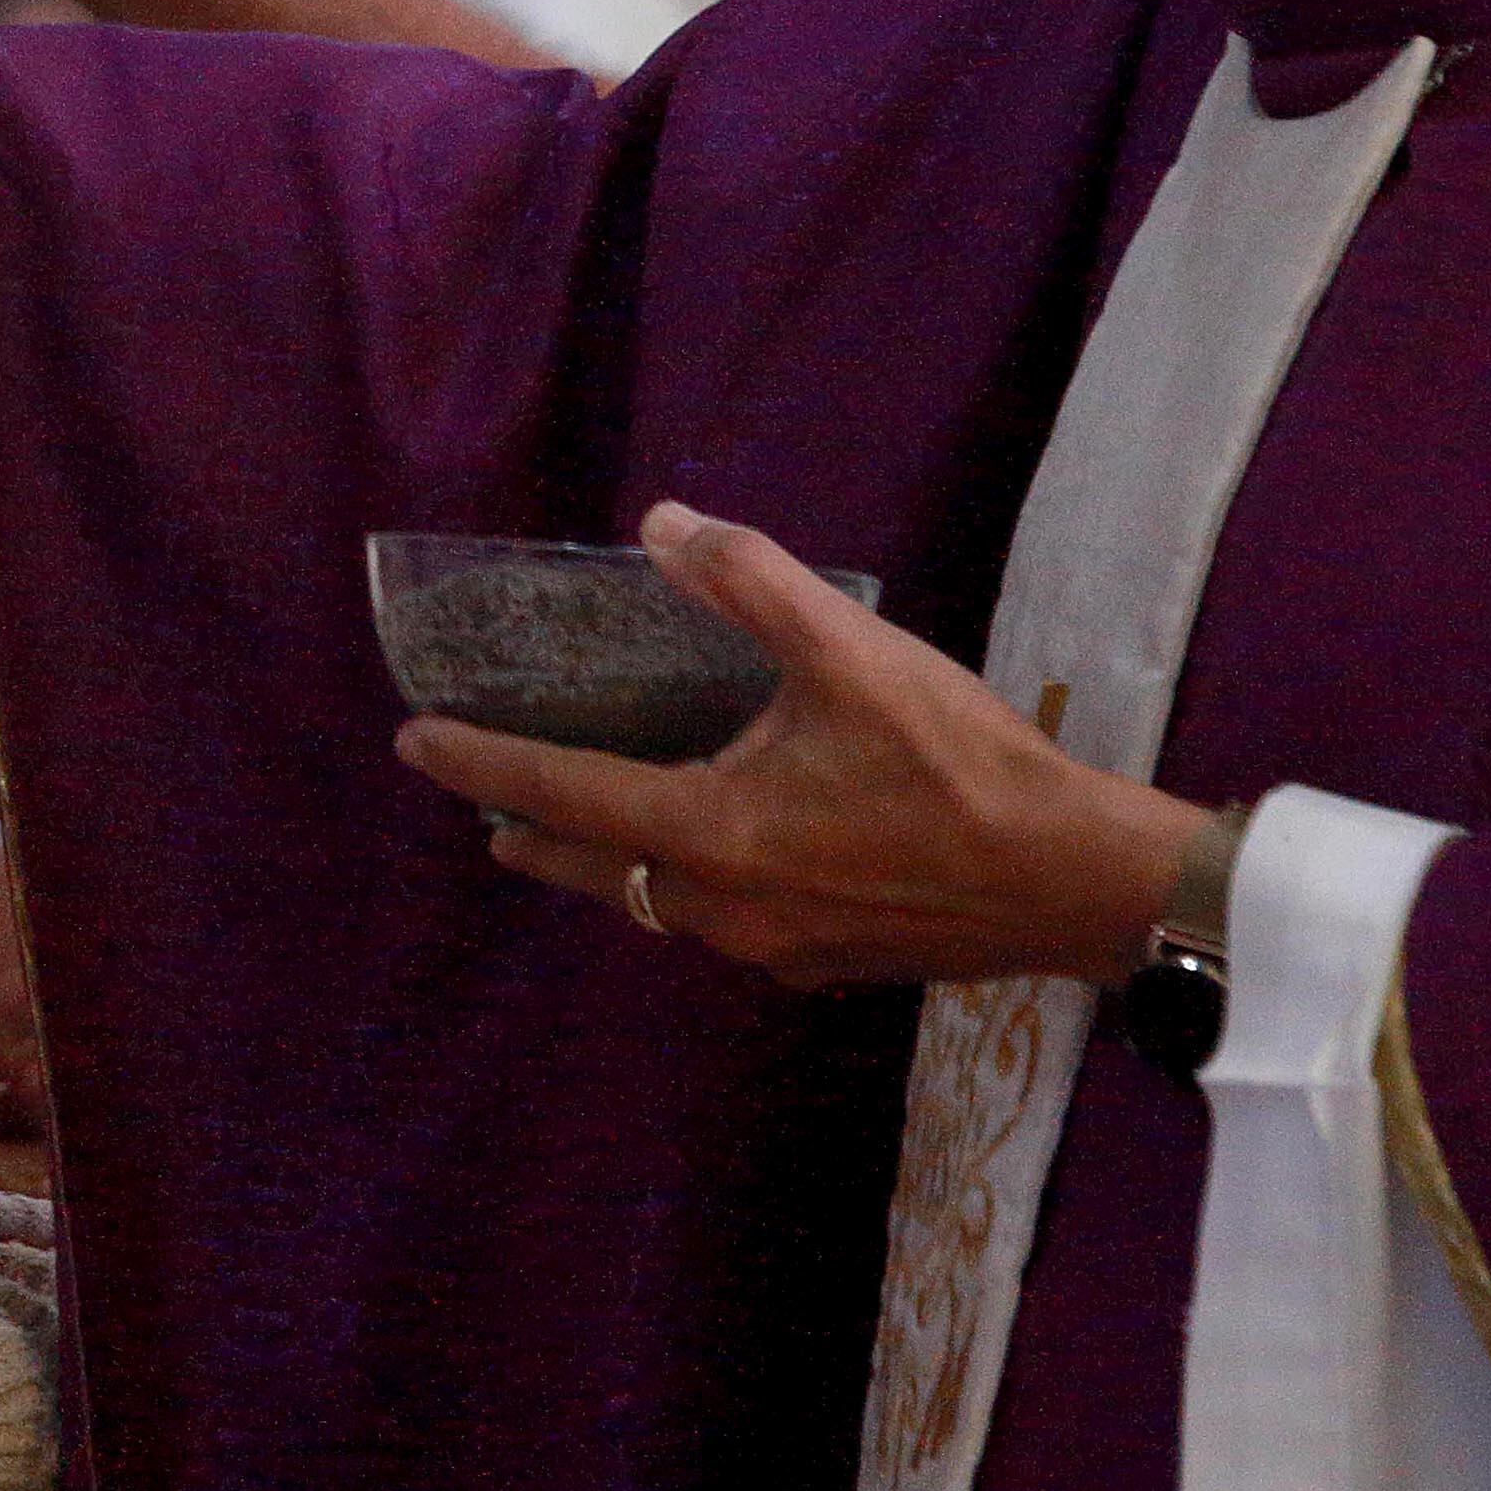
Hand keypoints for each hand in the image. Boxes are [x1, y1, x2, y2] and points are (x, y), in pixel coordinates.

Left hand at [395, 504, 1209, 987]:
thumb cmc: (962, 766)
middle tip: (480, 799)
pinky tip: (706, 854)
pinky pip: (717, 923)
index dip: (480, 763)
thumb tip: (662, 526)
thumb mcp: (852, 654)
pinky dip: (681, 884)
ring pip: (653, 904)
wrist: (1075, 882)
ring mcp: (769, 950)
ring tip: (577, 823)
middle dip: (528, 828)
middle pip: (590, 868)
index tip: (415, 741)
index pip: (559, 791)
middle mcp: (721, 907)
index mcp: (711, 831)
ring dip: (606, 861)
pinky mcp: (820, 965)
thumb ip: (750, 582)